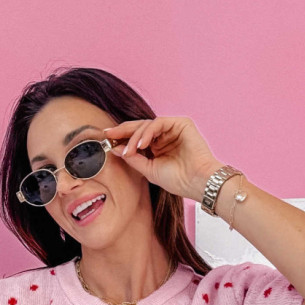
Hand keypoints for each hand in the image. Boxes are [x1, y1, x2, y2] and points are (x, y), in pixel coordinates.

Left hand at [106, 116, 223, 202]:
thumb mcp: (149, 170)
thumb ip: (133, 158)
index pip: (137, 138)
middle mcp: (164, 136)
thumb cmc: (178, 180)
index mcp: (158, 147)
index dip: (122, 138)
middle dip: (123, 131)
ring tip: (129, 150)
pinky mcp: (181, 123)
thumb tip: (114, 149)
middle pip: (140, 128)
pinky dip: (147, 132)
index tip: (107, 139)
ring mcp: (173, 128)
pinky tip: (141, 144)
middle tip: (109, 134)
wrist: (197, 182)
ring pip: (147, 125)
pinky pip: (158, 122)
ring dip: (135, 137)